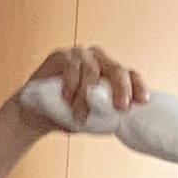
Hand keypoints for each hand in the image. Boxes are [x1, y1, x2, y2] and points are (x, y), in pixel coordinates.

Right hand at [15, 45, 144, 129]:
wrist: (35, 116)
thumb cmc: (66, 115)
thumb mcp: (94, 117)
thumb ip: (110, 114)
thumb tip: (130, 122)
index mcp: (110, 72)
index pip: (130, 75)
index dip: (137, 86)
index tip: (142, 101)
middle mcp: (98, 60)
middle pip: (116, 69)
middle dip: (120, 89)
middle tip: (120, 107)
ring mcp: (79, 55)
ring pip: (92, 71)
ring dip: (86, 96)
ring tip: (80, 116)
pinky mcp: (60, 56)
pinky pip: (70, 67)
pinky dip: (71, 84)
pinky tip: (67, 97)